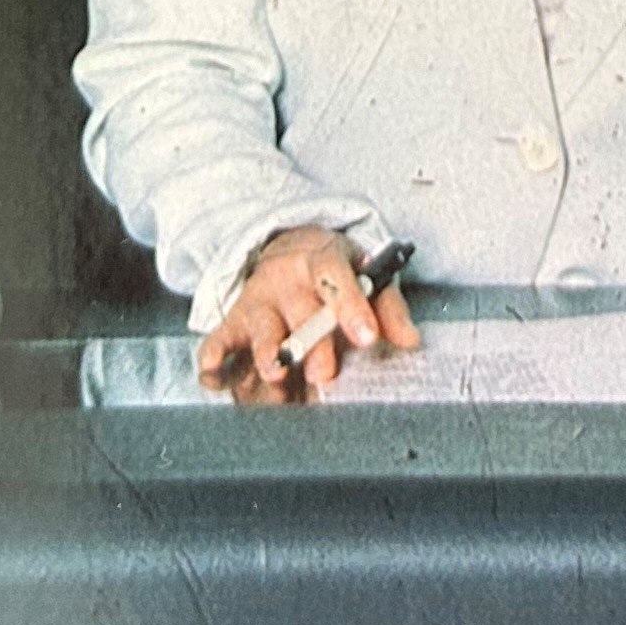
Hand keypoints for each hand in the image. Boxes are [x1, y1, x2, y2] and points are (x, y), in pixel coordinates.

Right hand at [199, 226, 420, 398]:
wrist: (289, 248)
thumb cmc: (336, 273)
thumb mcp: (367, 278)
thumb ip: (388, 309)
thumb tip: (411, 340)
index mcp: (323, 260)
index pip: (337, 278)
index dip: (352, 308)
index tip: (367, 337)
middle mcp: (287, 277)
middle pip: (299, 311)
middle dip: (312, 344)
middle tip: (326, 373)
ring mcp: (258, 298)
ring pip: (262, 328)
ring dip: (269, 354)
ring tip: (277, 376)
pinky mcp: (235, 319)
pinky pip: (221, 337)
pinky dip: (215, 354)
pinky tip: (214, 371)